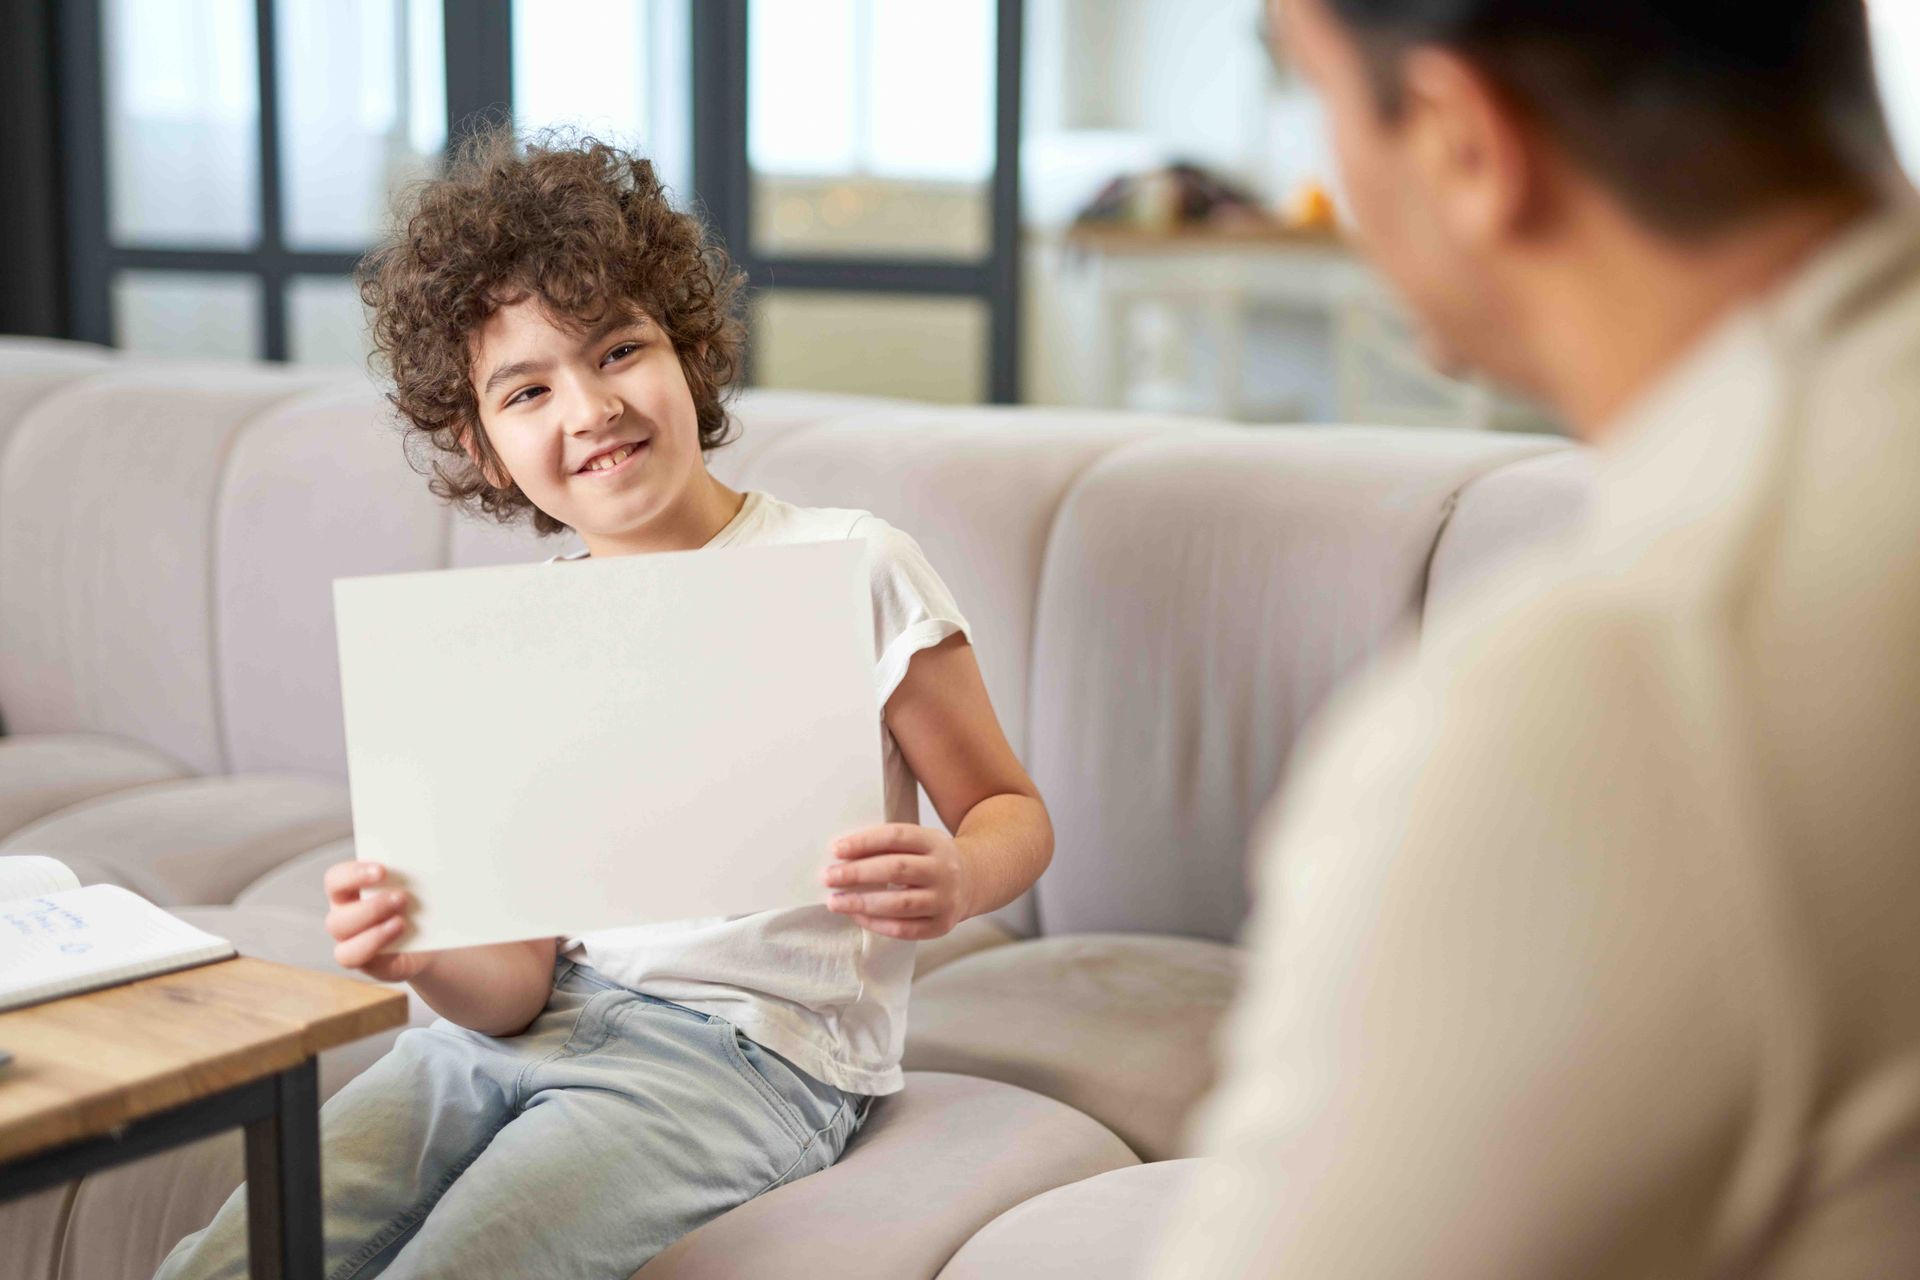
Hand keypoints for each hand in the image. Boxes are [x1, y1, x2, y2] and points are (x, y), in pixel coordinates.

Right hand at [323, 860, 436, 983]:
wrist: (436, 936)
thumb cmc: (421, 899)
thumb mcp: (418, 884)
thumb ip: (410, 873)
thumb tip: (421, 854)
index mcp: (349, 890)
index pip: (335, 880)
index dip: (353, 874)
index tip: (383, 870)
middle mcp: (344, 916)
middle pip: (337, 917)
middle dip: (371, 908)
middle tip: (403, 898)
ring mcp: (351, 942)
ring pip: (344, 939)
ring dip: (373, 928)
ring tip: (402, 920)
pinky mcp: (367, 962)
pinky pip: (356, 958)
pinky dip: (376, 943)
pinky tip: (400, 931)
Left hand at [821, 823, 973, 940]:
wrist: (973, 881)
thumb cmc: (931, 860)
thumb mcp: (919, 842)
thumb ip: (889, 846)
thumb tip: (842, 854)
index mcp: (934, 842)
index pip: (896, 837)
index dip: (864, 842)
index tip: (836, 849)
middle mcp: (943, 870)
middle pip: (897, 869)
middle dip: (858, 873)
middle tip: (829, 877)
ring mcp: (944, 900)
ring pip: (900, 903)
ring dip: (862, 903)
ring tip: (835, 902)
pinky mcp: (941, 926)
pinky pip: (904, 929)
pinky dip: (876, 924)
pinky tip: (856, 916)